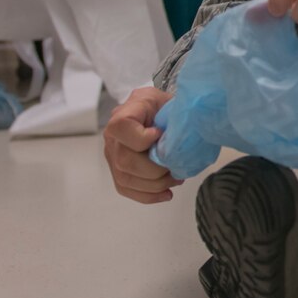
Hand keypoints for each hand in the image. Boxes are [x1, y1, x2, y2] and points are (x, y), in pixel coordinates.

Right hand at [103, 85, 184, 204]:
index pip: (121, 128)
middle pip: (125, 161)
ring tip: (175, 179)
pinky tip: (166, 193)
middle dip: (155, 170)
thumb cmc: (161, 107)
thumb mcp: (169, 101)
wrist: (153, 113)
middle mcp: (112, 137)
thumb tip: (185, 135)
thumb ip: (174, 114)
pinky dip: (148, 195)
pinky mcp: (117, 170)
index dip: (142, 138)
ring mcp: (112, 155)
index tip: (161, 136)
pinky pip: (127, 189)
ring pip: (126, 179)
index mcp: (124, 114)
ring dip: (155, 185)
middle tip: (175, 167)